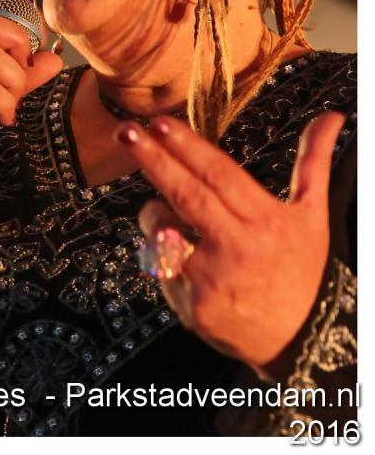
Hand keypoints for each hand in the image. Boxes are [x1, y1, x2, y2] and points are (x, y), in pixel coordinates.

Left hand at [117, 110, 344, 369]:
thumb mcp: (312, 215)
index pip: (218, 173)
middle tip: (125, 131)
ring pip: (162, 229)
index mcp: (264, 220)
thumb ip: (312, 162)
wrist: (301, 341)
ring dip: (154, 213)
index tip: (159, 122)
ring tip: (168, 213)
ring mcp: (211, 279)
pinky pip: (161, 266)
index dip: (186, 145)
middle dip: (151, 158)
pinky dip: (164, 255)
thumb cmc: (301, 270)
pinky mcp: (192, 306)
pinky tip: (184, 260)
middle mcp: (237, 247)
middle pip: (185, 193)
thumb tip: (331, 116)